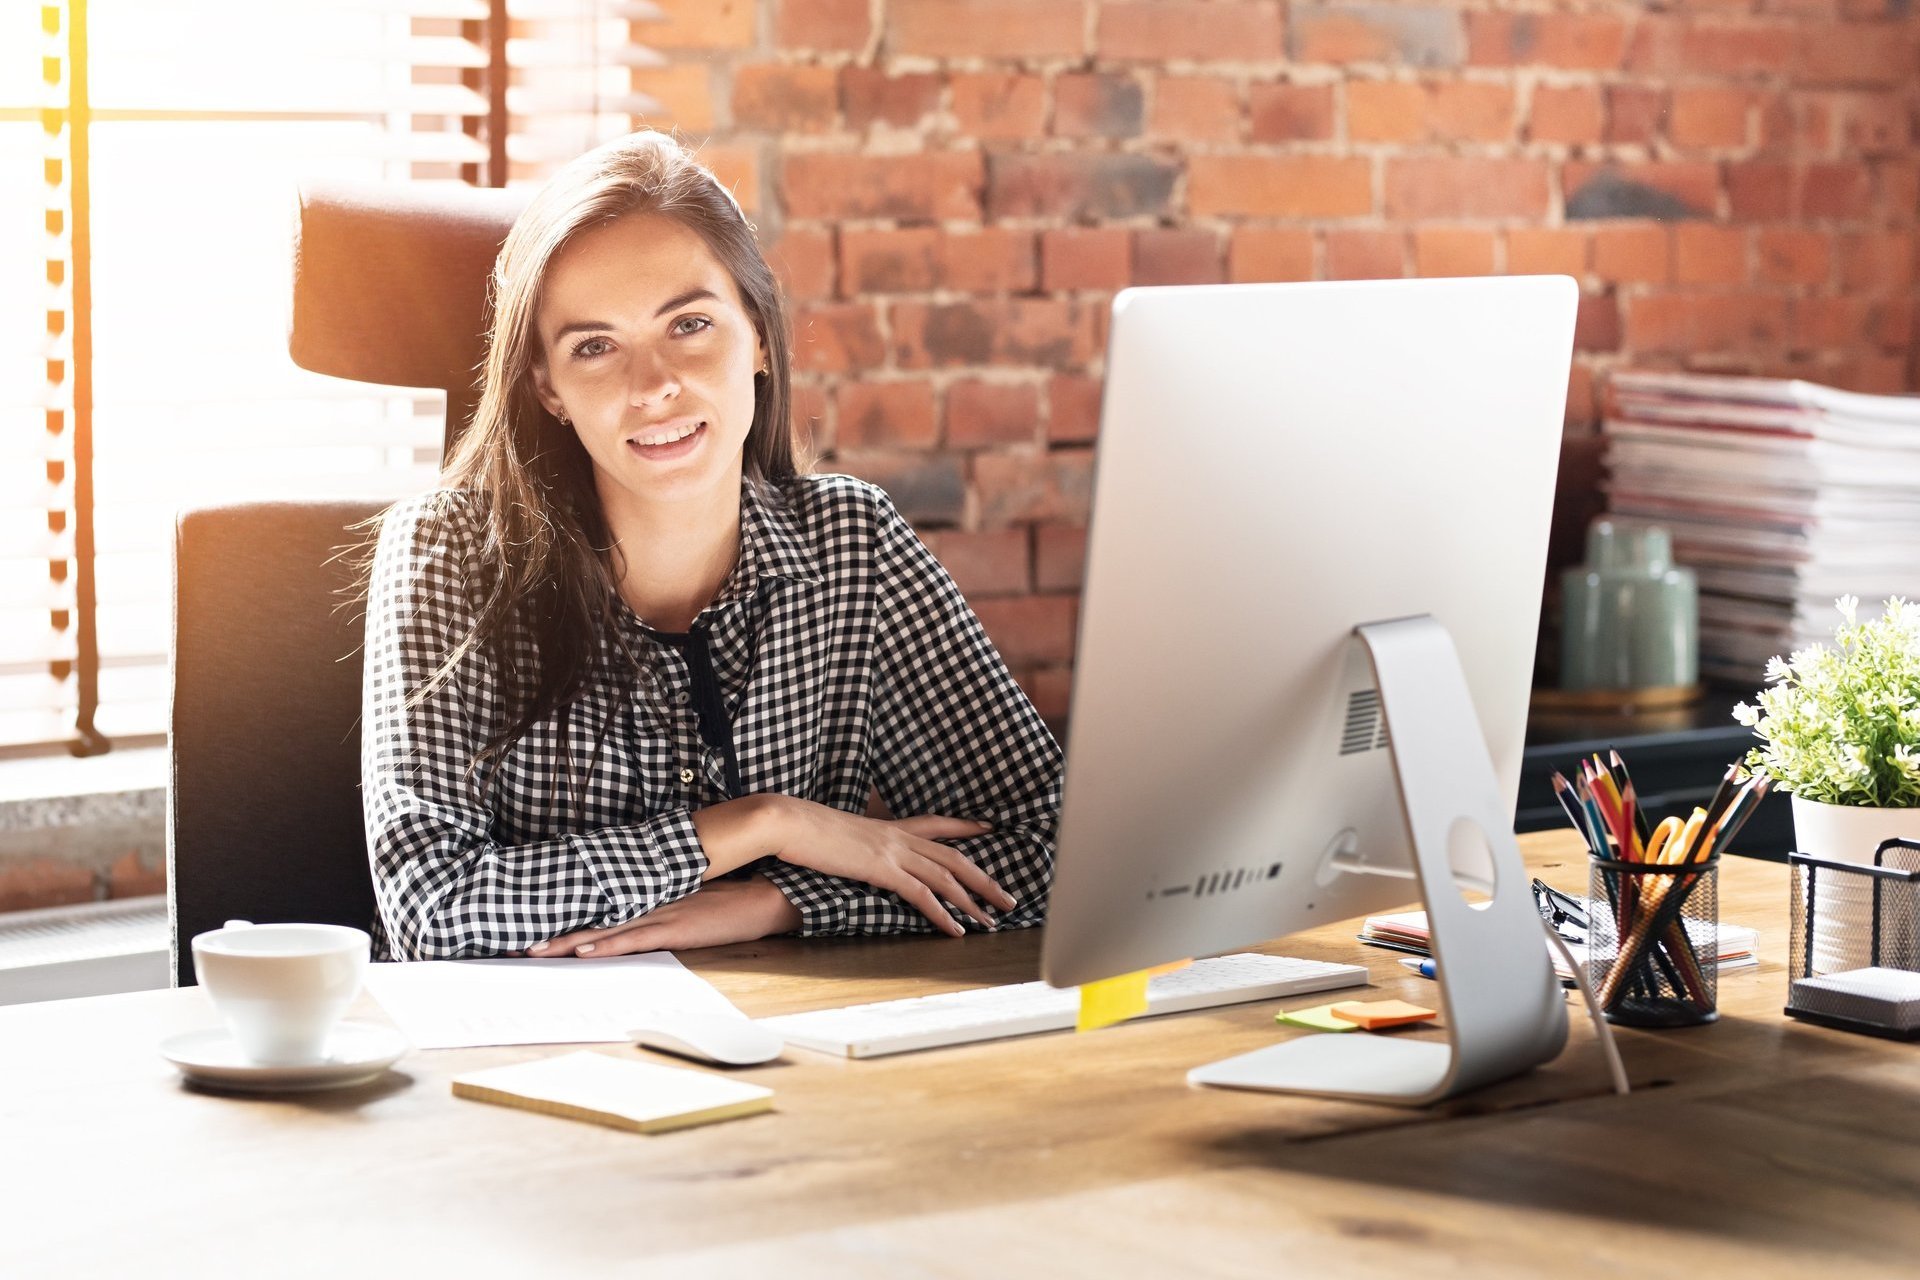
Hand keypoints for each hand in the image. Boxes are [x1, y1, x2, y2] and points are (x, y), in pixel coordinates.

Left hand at [525, 876, 801, 957]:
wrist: (765, 896)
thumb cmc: (732, 899)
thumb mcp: (692, 898)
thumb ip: (665, 903)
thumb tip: (637, 913)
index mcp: (652, 896)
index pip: (602, 908)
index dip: (569, 919)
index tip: (537, 928)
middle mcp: (649, 903)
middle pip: (594, 919)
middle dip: (556, 935)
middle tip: (519, 947)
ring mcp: (661, 915)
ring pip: (606, 929)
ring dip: (570, 942)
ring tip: (537, 951)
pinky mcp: (676, 929)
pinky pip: (635, 938)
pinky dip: (608, 945)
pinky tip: (585, 951)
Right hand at [765, 797, 1012, 936]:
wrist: (789, 822)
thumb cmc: (805, 829)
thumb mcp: (840, 832)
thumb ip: (858, 842)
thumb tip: (857, 851)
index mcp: (888, 826)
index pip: (937, 823)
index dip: (965, 826)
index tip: (988, 827)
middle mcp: (898, 836)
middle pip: (954, 857)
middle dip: (984, 880)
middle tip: (1008, 899)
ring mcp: (892, 851)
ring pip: (946, 877)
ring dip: (972, 901)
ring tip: (991, 920)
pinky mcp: (881, 869)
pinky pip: (921, 894)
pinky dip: (942, 913)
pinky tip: (955, 929)